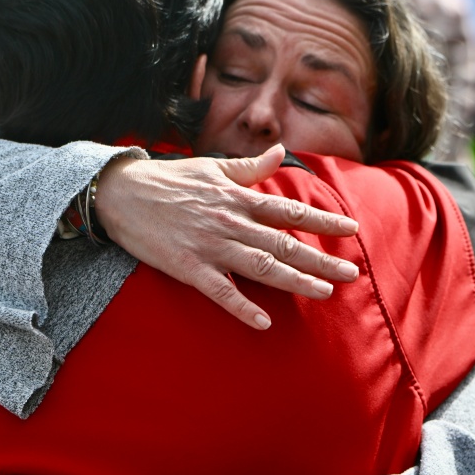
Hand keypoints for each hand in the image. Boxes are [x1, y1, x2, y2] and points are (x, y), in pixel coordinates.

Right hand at [95, 143, 360, 330]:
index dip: (322, 221)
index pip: (289, 211)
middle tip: (352, 273)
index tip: (351, 229)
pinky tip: (264, 321)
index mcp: (238, 198)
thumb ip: (249, 167)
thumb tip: (280, 152)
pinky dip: (242, 307)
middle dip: (321, 259)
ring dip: (296, 280)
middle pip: (284, 243)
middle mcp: (231, 222)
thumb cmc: (169, 179)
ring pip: (261, 267)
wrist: (121, 193)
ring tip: (326, 292)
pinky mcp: (188, 267)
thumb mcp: (212, 167)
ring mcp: (211, 246)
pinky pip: (220, 291)